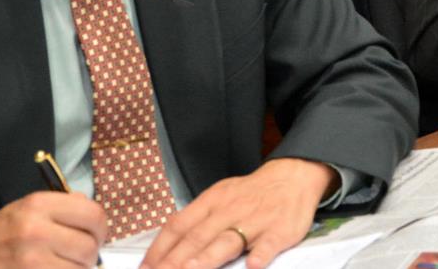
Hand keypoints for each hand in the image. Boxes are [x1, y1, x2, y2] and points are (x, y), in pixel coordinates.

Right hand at [0, 191, 106, 267]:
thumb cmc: (5, 232)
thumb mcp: (28, 207)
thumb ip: (62, 206)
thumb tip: (93, 214)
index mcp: (38, 205)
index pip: (92, 214)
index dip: (100, 227)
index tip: (95, 234)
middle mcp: (36, 231)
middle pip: (89, 247)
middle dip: (90, 254)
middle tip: (79, 255)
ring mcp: (33, 261)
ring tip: (62, 264)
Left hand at [141, 159, 339, 268]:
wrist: (290, 177)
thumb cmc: (250, 194)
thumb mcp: (219, 198)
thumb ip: (196, 220)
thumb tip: (168, 244)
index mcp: (210, 202)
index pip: (179, 225)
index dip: (160, 247)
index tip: (147, 266)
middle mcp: (228, 210)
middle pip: (198, 236)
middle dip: (176, 259)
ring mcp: (254, 220)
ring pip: (228, 240)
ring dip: (208, 257)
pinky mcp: (279, 230)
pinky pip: (269, 243)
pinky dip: (260, 254)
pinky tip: (253, 266)